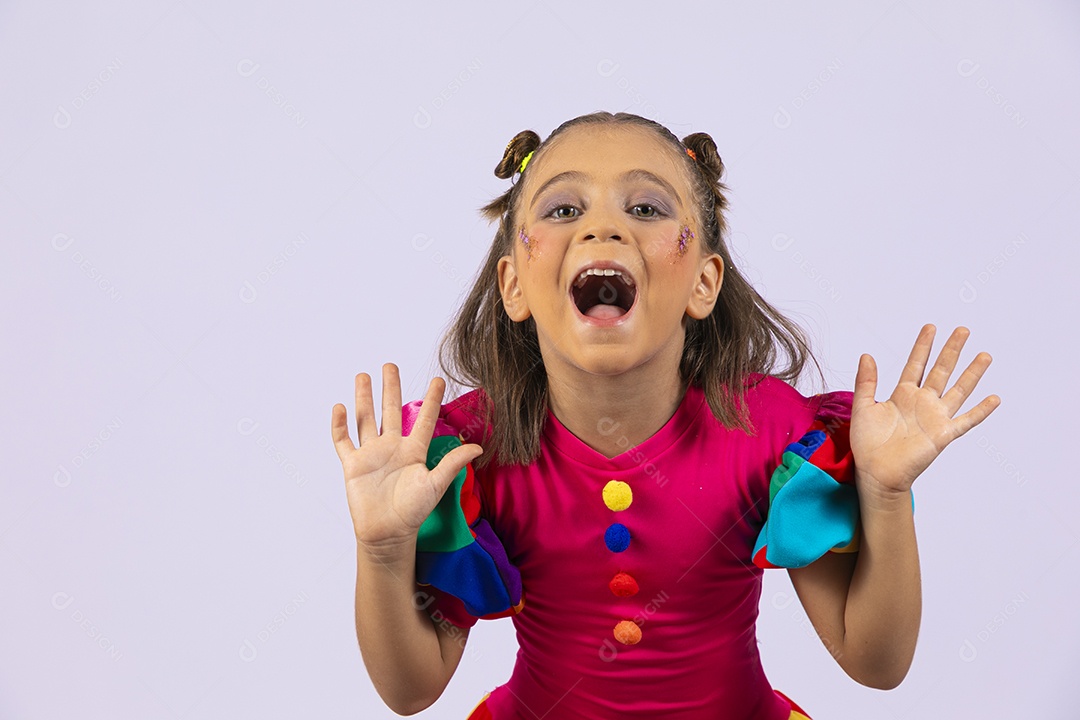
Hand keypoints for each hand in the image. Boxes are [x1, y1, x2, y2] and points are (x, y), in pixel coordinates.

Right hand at [331, 363, 482, 554]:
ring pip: (365, 419)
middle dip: (390, 387)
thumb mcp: (436, 484)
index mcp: (413, 450)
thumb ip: (453, 463)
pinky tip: (340, 407)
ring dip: (363, 398)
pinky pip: (343, 441)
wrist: (387, 533)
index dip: (432, 399)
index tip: (438, 379)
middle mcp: (392, 447)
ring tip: (363, 376)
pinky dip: (339, 425)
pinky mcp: (353, 465)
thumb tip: (479, 447)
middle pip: (389, 410)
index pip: (424, 418)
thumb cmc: (413, 511)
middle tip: (390, 365)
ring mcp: (371, 454)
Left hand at [850, 324, 999, 497]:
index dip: (923, 346)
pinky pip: (966, 420)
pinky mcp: (943, 434)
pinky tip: (994, 398)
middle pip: (940, 371)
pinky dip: (981, 410)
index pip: (915, 364)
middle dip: (951, 350)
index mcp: (902, 395)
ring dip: (971, 373)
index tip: (931, 327)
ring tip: (984, 355)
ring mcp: (934, 417)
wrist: (876, 472)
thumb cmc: (867, 443)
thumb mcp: (863, 407)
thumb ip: (866, 382)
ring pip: (957, 390)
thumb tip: (866, 355)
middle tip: (963, 330)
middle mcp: (922, 402)